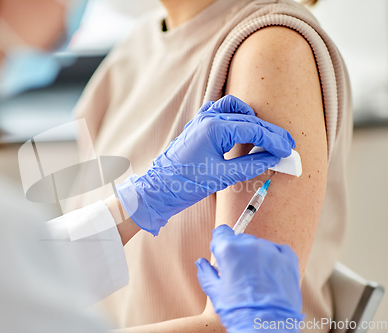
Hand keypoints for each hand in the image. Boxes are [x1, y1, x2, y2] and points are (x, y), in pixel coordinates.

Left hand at [116, 95, 295, 235]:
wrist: (159, 188)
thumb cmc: (186, 183)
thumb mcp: (223, 177)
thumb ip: (251, 165)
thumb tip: (274, 158)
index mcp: (214, 128)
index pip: (253, 129)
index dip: (274, 140)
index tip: (288, 150)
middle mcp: (207, 118)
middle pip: (248, 118)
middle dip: (269, 132)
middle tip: (286, 145)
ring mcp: (201, 119)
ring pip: (235, 109)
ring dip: (253, 120)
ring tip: (267, 137)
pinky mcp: (198, 125)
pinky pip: (221, 112)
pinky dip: (236, 117)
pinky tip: (243, 130)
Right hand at [196, 225, 303, 332]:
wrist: (266, 327)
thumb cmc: (239, 311)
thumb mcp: (214, 292)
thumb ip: (205, 272)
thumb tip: (201, 263)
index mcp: (229, 250)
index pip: (221, 232)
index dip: (219, 244)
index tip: (222, 253)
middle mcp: (250, 245)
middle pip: (240, 240)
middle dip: (237, 252)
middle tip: (238, 273)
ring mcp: (271, 251)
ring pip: (259, 245)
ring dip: (255, 256)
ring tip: (255, 278)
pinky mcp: (288, 260)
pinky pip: (278, 250)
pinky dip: (274, 258)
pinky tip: (269, 274)